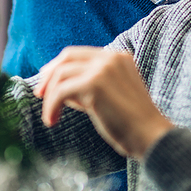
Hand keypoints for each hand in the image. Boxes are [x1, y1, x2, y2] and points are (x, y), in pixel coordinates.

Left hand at [35, 47, 173, 158]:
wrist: (151, 136)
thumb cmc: (131, 123)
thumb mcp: (111, 96)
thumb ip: (89, 85)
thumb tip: (58, 86)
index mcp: (118, 57)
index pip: (79, 54)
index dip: (59, 66)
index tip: (46, 82)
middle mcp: (111, 58)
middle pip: (67, 56)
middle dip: (49, 74)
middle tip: (40, 94)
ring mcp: (103, 69)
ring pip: (61, 75)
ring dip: (50, 96)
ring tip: (51, 116)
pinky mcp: (94, 84)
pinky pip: (60, 91)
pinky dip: (51, 106)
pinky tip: (52, 120)